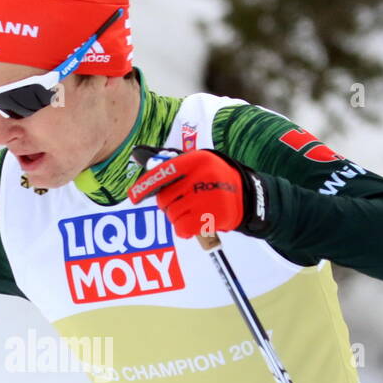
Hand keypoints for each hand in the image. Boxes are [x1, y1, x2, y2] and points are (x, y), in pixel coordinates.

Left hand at [128, 146, 271, 239]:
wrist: (249, 197)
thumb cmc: (215, 179)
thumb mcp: (197, 163)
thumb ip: (169, 161)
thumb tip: (137, 153)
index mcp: (198, 159)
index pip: (165, 171)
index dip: (146, 185)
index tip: (133, 196)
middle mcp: (203, 176)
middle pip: (165, 198)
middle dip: (167, 205)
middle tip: (182, 203)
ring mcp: (208, 197)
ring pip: (172, 215)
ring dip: (178, 217)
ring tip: (194, 211)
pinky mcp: (212, 217)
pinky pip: (182, 228)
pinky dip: (185, 229)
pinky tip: (196, 223)